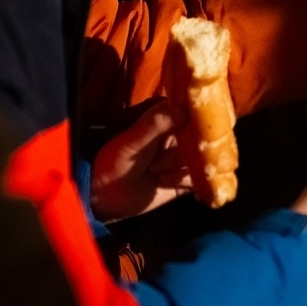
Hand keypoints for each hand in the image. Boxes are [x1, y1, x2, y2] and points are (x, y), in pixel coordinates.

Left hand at [89, 100, 191, 222]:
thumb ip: (157, 123)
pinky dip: (182, 180)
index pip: (191, 111)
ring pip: (198, 157)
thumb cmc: (116, 161)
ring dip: (176, 167)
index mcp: (165, 119)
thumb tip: (184, 108)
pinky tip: (163, 182)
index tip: (189, 130)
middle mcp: (178, 135)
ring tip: (154, 173)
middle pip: (198, 137)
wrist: (107, 197)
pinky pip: (198, 177)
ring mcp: (182, 157)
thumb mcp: (134, 140)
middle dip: (178, 152)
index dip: (194, 119)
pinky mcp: (185, 178)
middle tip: (155, 162)